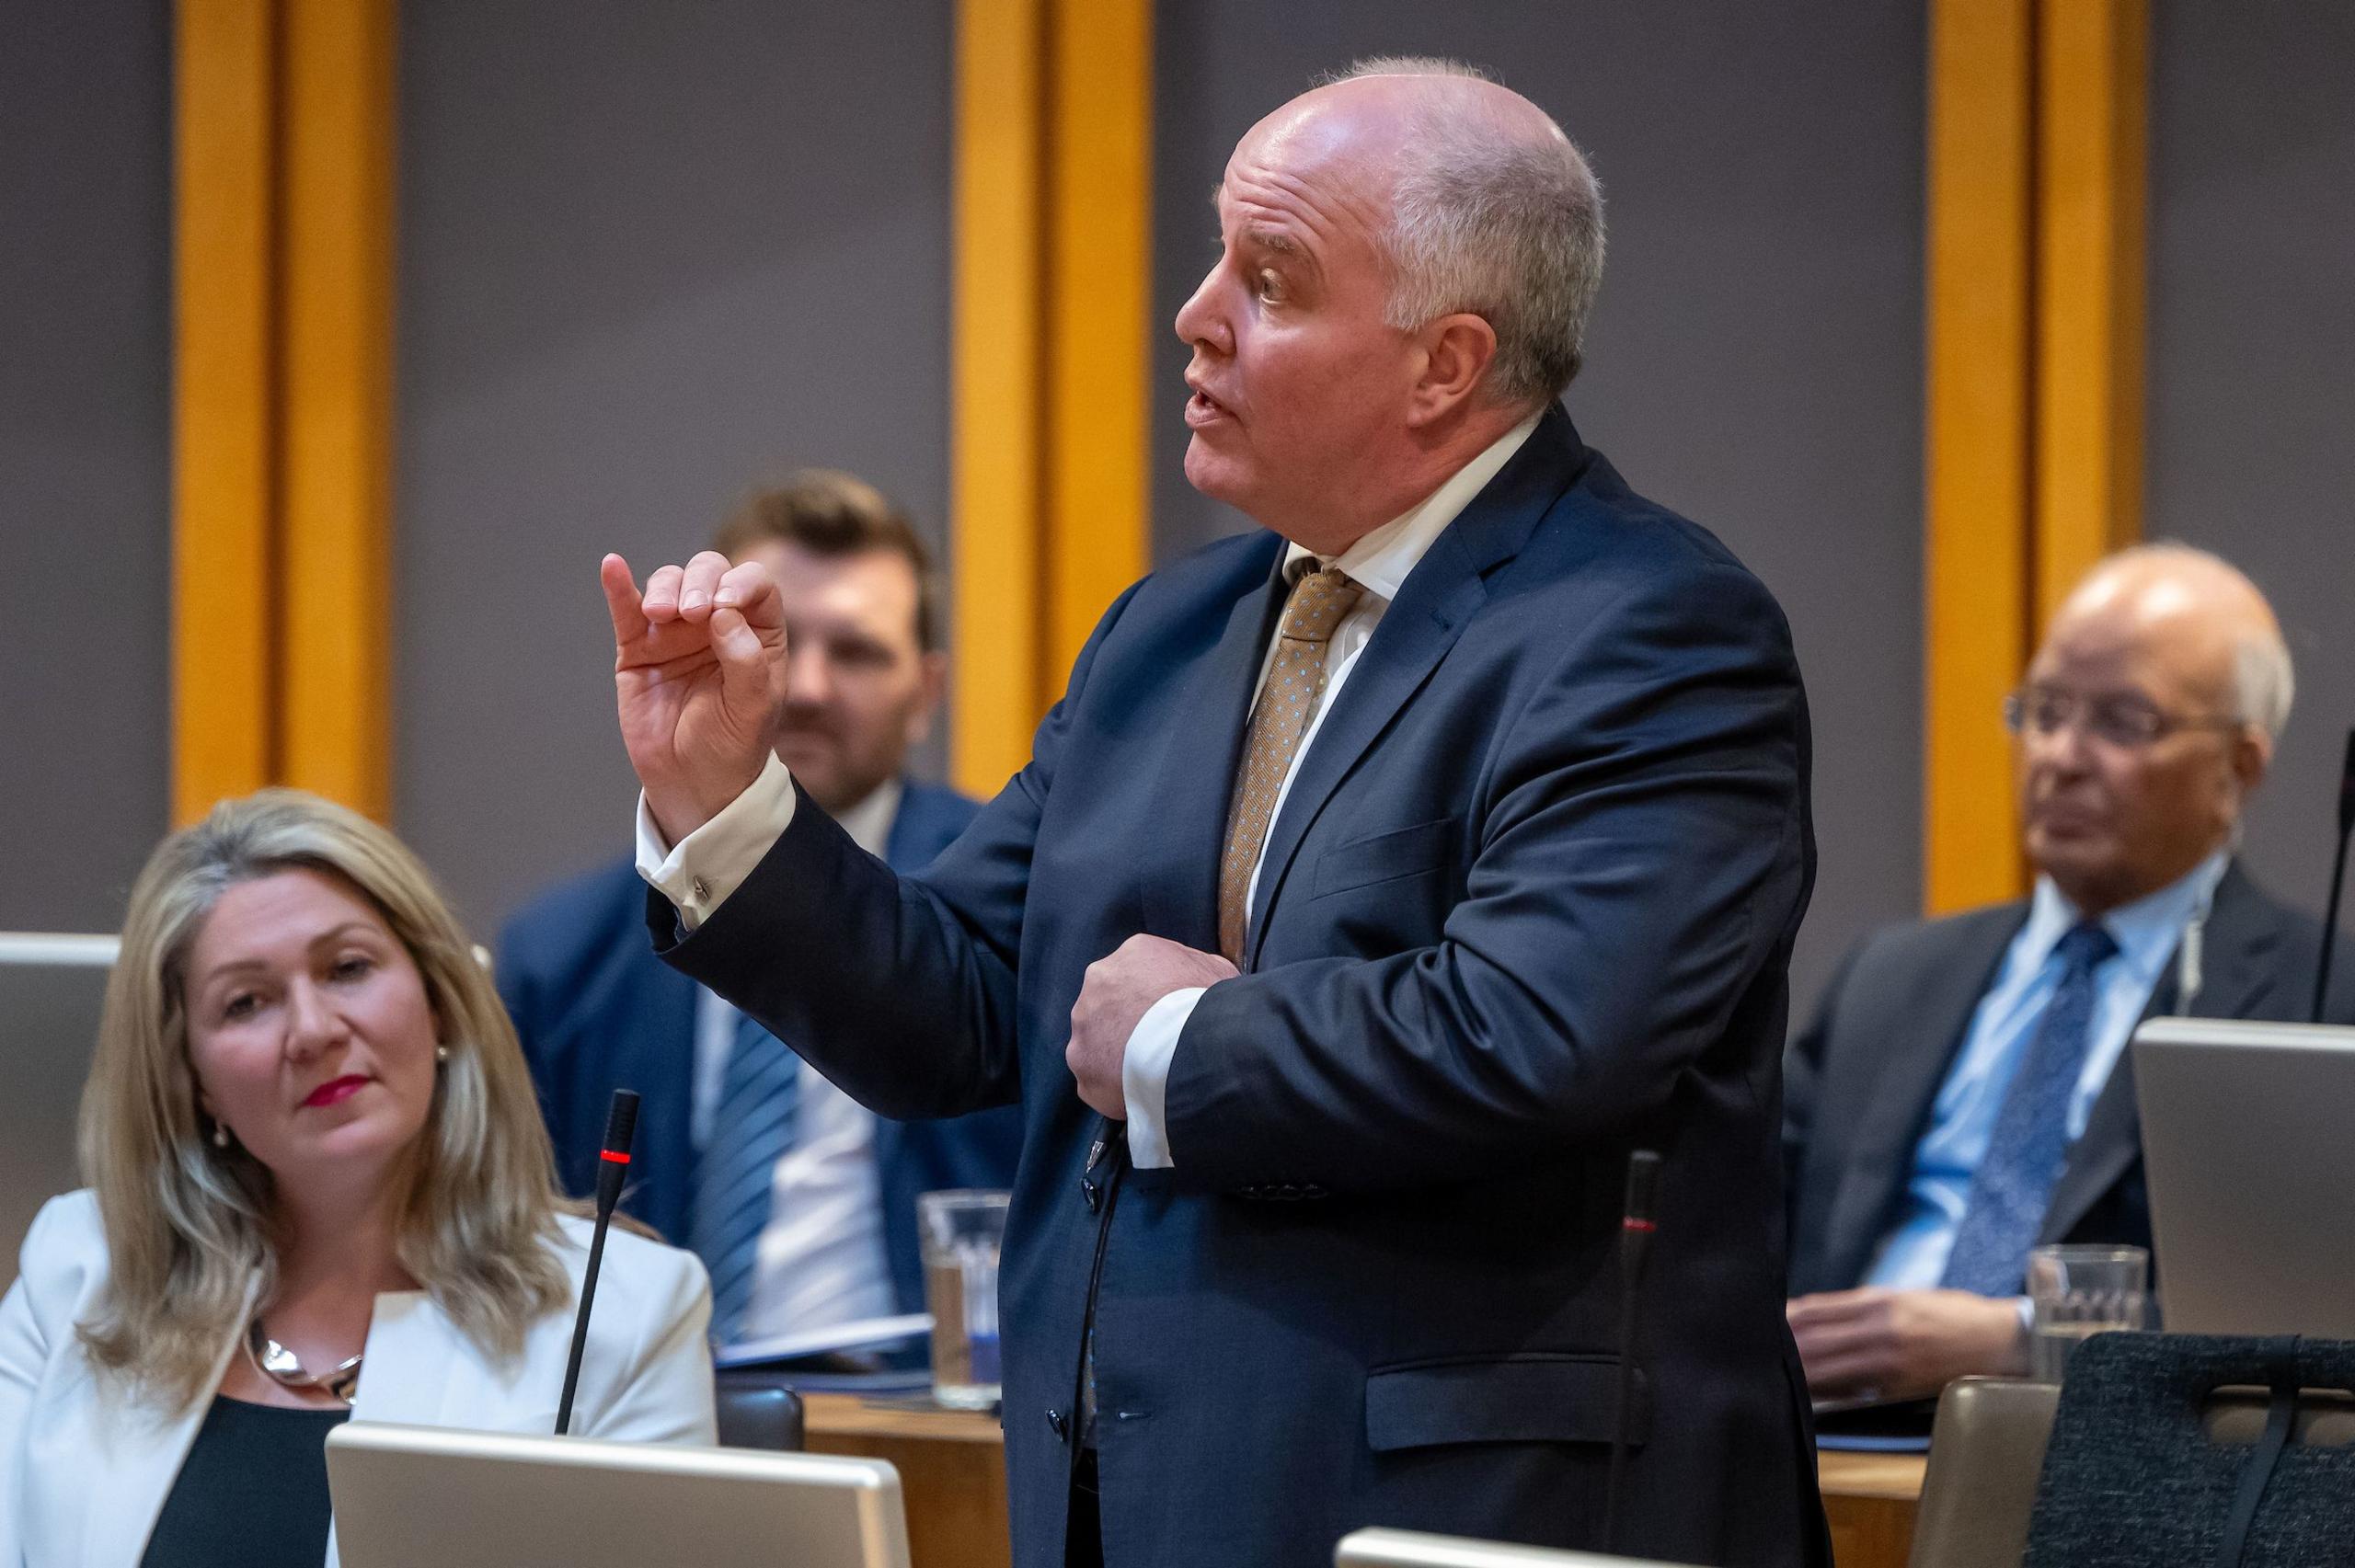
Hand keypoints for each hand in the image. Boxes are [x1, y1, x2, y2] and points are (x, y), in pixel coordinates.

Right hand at [601, 551, 789, 844]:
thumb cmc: (731, 745)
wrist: (692, 782)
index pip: (755, 585)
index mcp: (757, 632)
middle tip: (691, 613)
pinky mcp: (638, 646)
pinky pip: (627, 609)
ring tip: (661, 615)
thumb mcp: (752, 709)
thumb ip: (746, 661)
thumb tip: (723, 612)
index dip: (740, 584)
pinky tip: (612, 566)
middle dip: (699, 581)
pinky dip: (619, 586)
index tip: (724, 606)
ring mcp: (676, 631)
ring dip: (665, 587)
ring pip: (669, 582)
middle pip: (709, 572)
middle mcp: (718, 622)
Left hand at [1065, 935, 1237, 1118]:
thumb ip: (1199, 972)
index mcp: (1134, 954)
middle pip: (1109, 1005)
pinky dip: (1110, 1086)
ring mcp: (1084, 1021)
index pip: (1137, 976)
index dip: (1152, 1000)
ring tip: (1146, 1073)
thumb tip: (1197, 981)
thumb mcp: (1218, 973)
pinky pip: (1093, 1076)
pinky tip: (1136, 1092)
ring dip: (1115, 1054)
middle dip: (1127, 1024)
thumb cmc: (1210, 1006)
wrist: (1196, 1044)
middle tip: (1154, 1046)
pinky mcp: (1080, 1060)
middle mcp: (1099, 980)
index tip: (1165, 1019)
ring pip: (1096, 1040)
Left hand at [1786, 1287, 2028, 1401]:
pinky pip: (1852, 1387)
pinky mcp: (1898, 1385)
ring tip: (1771, 1370)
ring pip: (1827, 1365)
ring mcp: (1888, 1358)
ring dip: (1797, 1369)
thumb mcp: (1907, 1297)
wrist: (2000, 1342)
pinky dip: (1827, 1388)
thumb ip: (1863, 1306)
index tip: (1763, 1320)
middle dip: (1783, 1344)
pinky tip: (1808, 1389)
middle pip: (1814, 1337)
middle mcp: (1879, 1327)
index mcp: (1879, 1301)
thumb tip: (1820, 1314)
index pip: (1817, 1308)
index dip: (1787, 1317)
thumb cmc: (1953, 1316)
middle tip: (1753, 1349)